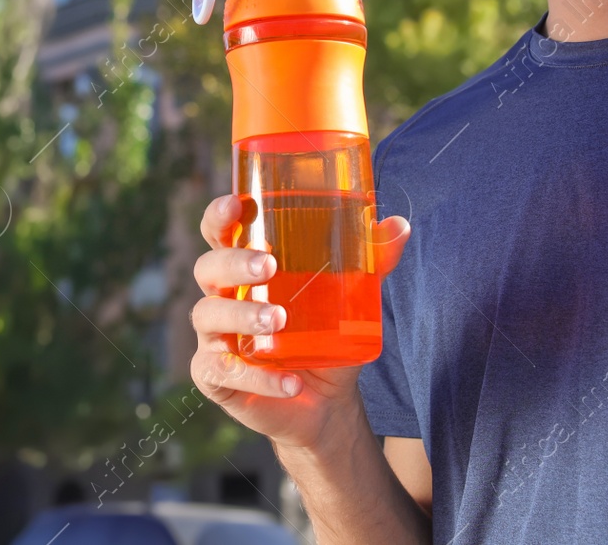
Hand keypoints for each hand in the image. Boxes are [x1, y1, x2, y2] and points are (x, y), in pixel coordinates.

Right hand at [189, 193, 410, 452]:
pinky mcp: (216, 378)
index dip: (219, 217)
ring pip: (209, 316)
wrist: (326, 402)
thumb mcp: (351, 297)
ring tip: (277, 321)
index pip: (219, 233)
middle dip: (234, 263)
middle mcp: (222, 296)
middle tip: (269, 266)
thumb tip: (399, 226)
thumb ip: (370, 262)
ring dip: (242, 315)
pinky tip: (290, 381)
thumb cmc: (326, 334)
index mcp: (245, 268)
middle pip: (208, 268)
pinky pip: (222, 372)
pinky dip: (257, 377)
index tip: (235, 205)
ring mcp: (214, 337)